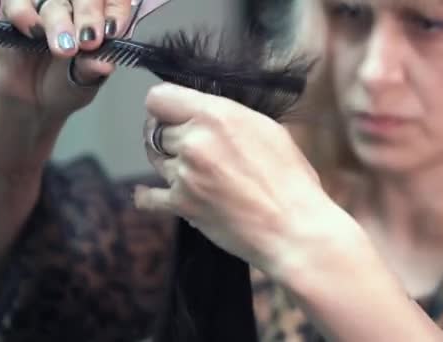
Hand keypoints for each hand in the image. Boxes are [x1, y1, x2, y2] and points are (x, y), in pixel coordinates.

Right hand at [0, 0, 131, 118]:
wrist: (35, 102)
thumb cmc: (68, 84)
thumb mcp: (85, 82)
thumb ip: (92, 69)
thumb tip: (104, 63)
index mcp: (102, 17)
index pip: (115, 0)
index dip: (116, 10)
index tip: (112, 30)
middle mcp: (76, 6)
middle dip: (89, 15)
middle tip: (89, 41)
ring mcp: (46, 5)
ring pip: (54, 0)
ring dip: (59, 22)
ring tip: (64, 49)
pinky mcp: (16, 8)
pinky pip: (18, 2)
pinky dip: (26, 16)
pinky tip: (34, 34)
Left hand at [135, 83, 329, 270]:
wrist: (293, 228)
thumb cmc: (291, 180)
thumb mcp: (267, 130)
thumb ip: (228, 117)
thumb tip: (206, 114)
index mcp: (217, 115)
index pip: (159, 98)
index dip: (164, 107)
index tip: (172, 115)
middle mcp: (195, 141)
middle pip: (156, 129)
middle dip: (171, 137)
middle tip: (191, 149)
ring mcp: (185, 174)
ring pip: (155, 160)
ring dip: (169, 163)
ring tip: (194, 172)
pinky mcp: (181, 204)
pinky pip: (148, 197)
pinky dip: (149, 196)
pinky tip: (149, 193)